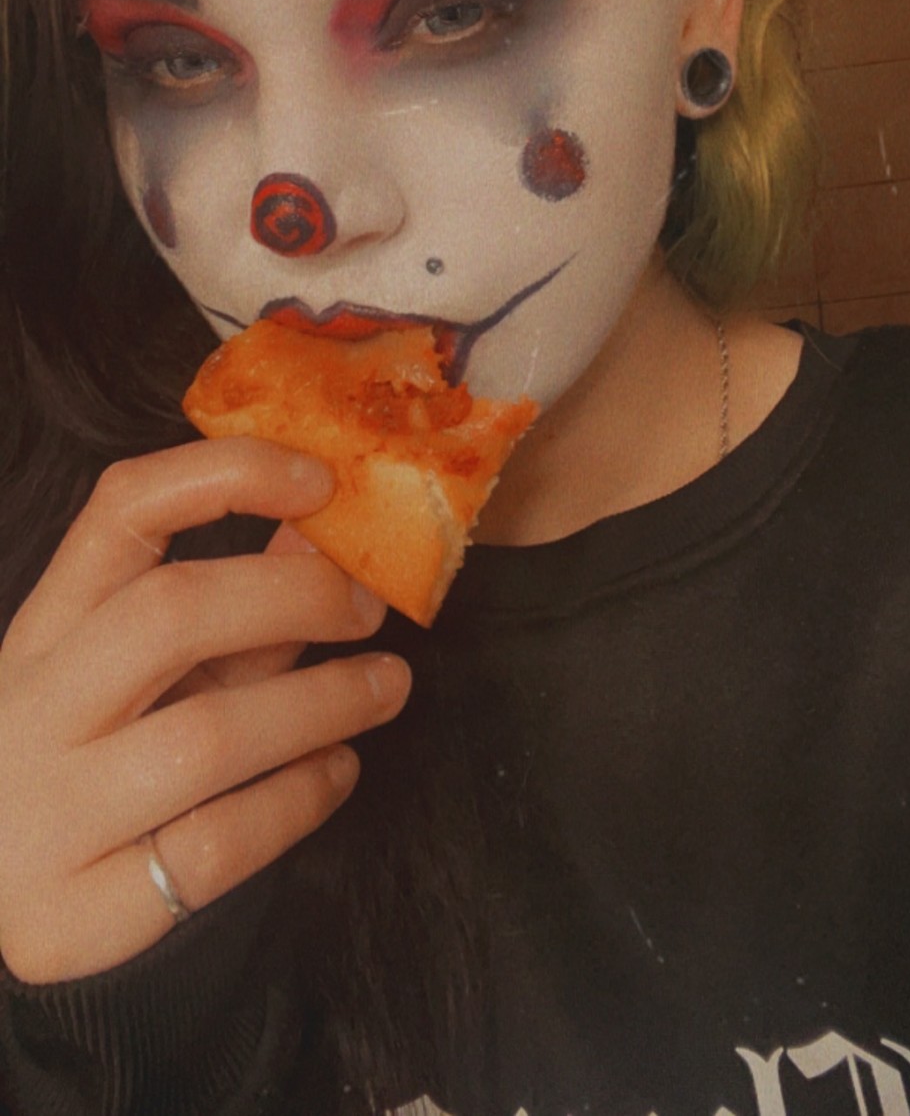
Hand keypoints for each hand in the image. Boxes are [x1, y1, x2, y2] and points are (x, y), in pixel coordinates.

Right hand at [0, 437, 411, 983]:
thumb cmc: (90, 761)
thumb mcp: (138, 674)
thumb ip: (227, 609)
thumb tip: (321, 533)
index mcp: (44, 628)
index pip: (122, 508)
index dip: (228, 476)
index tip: (322, 482)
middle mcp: (29, 710)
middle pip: (168, 614)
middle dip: (294, 598)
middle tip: (369, 608)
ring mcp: (40, 817)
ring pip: (204, 738)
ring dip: (322, 703)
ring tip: (388, 686)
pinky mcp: (68, 918)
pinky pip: (212, 849)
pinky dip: (297, 802)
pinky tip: (338, 772)